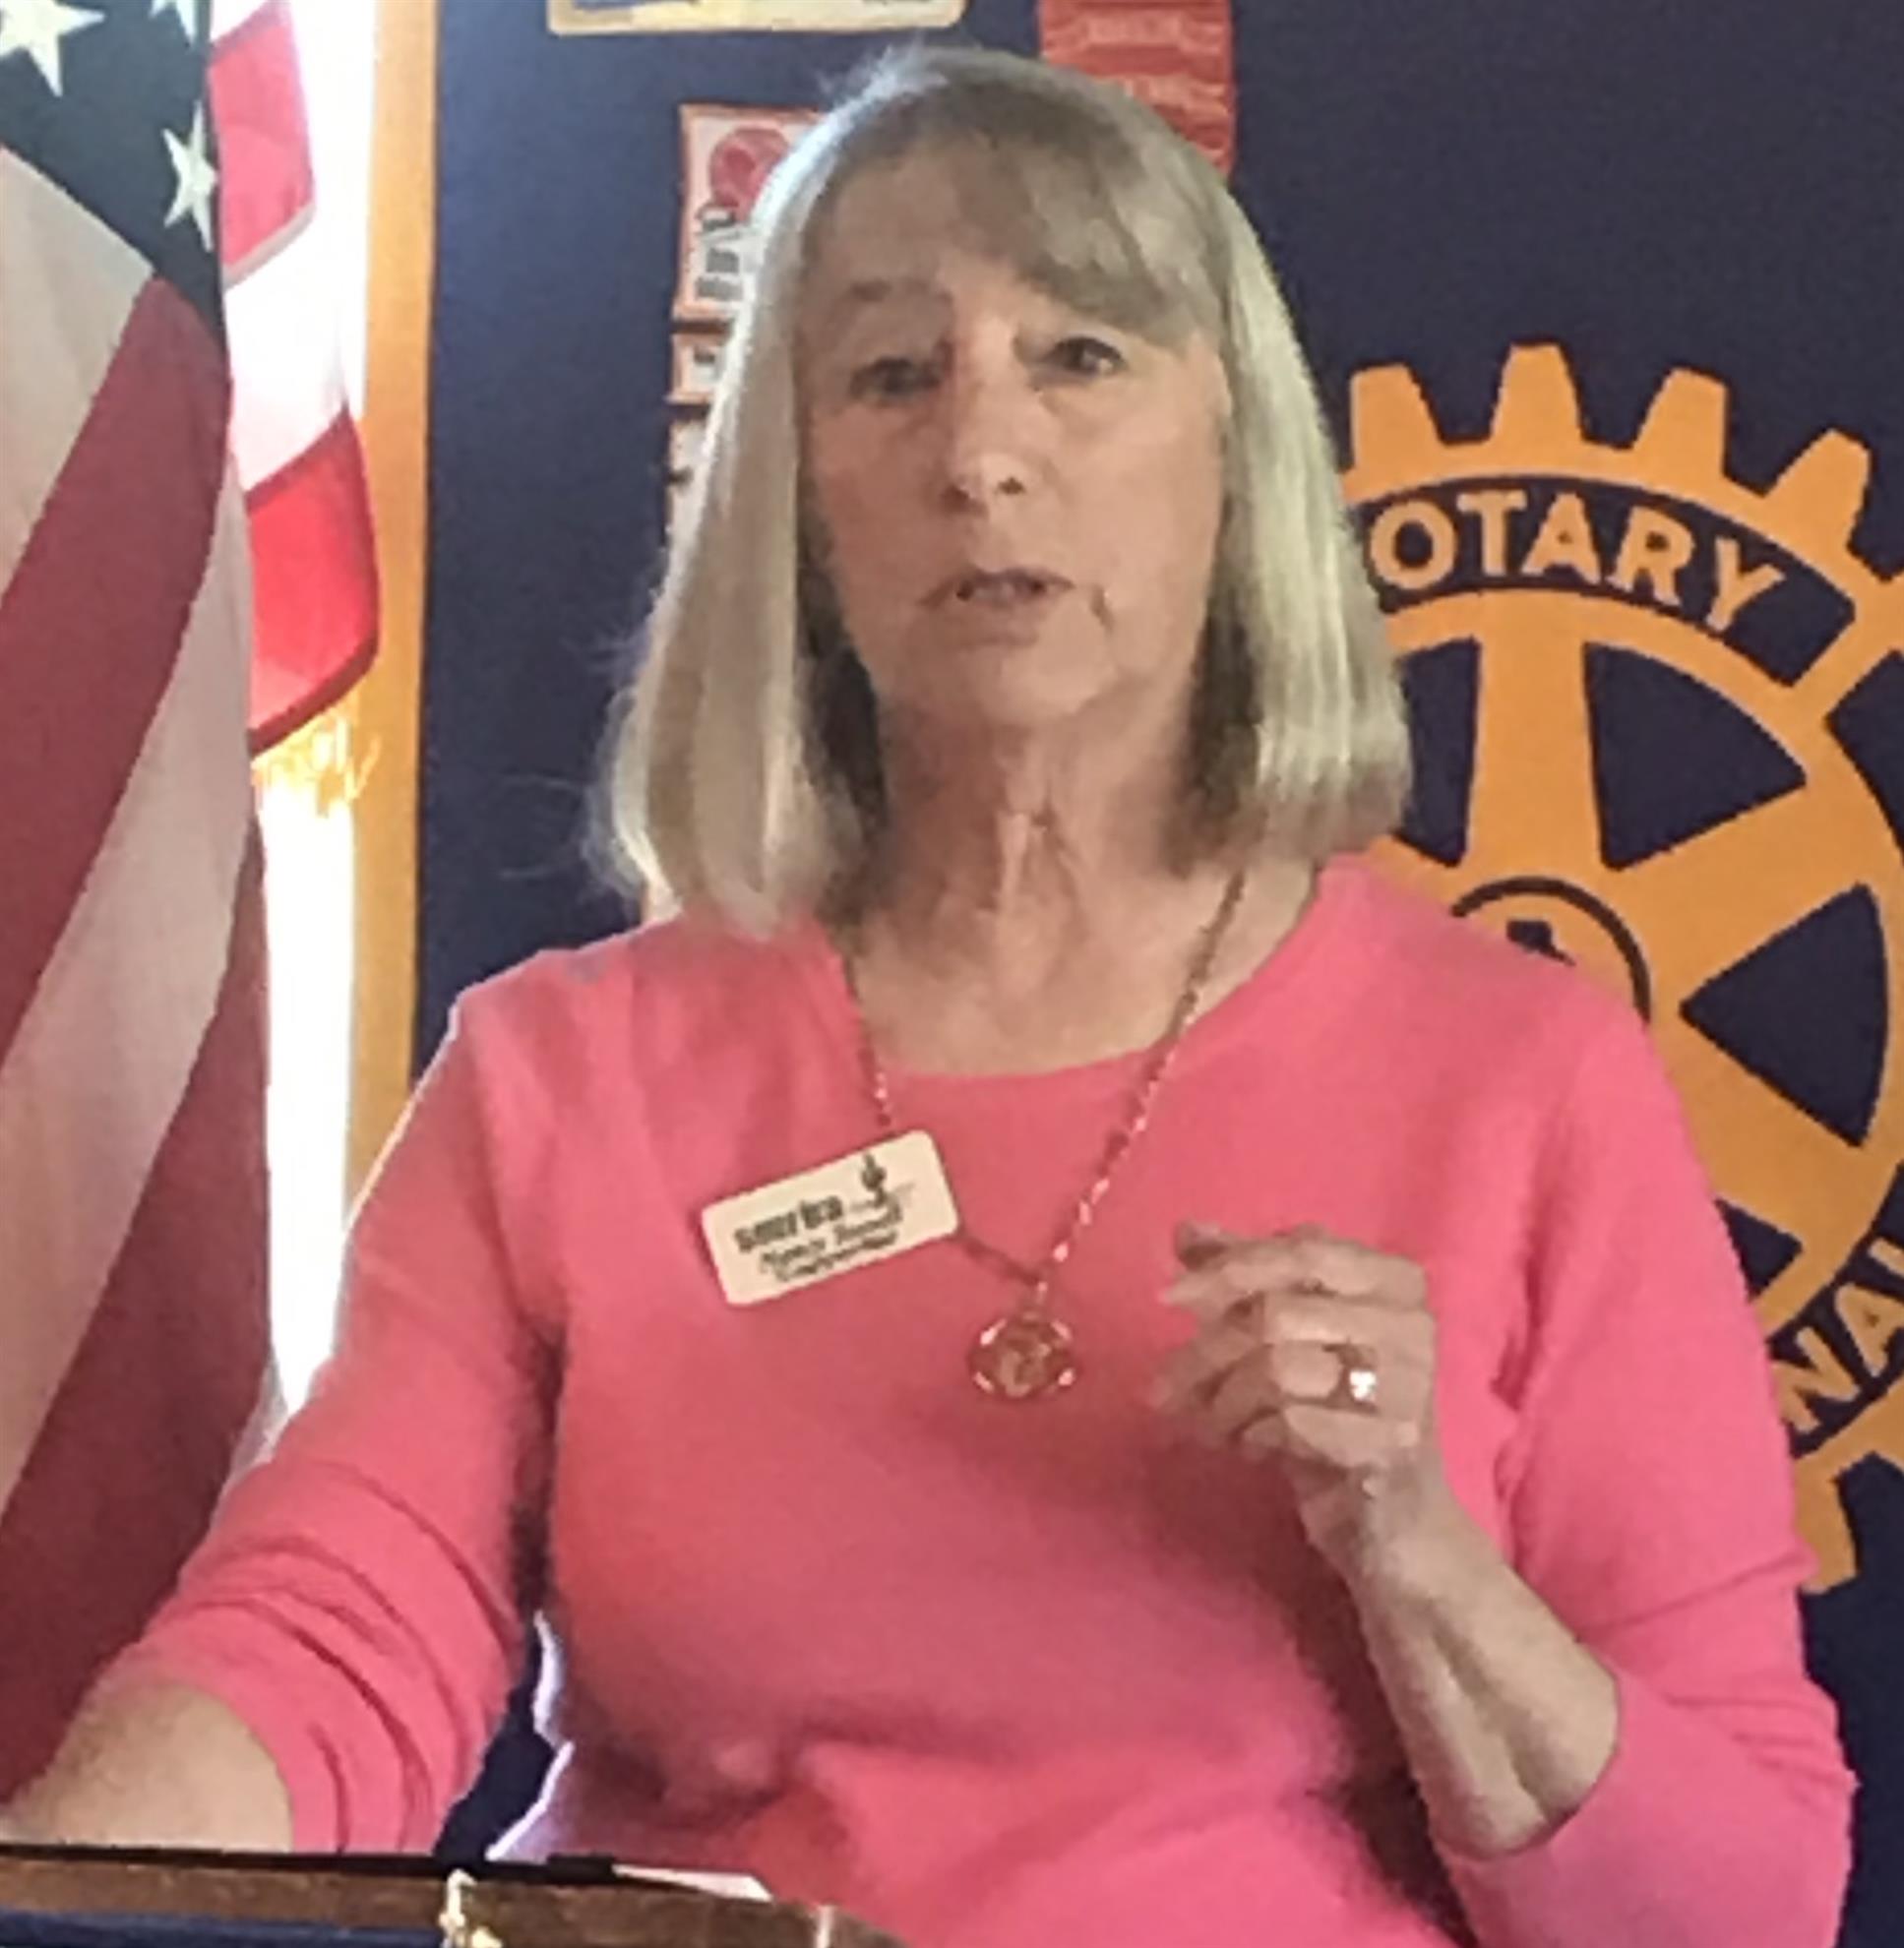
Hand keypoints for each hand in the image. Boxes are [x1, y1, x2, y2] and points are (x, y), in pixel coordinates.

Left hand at [1154, 1223, 1456, 1581]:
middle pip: (1277, 1314)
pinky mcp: (1391, 1450)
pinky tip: (1246, 1447)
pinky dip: (1251, 1435)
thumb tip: (1185, 1229)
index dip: (1230, 1266)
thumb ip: (1244, 1277)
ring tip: (1207, 1423)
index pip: (1304, 1249)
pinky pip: (1293, 1425)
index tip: (1167, 1297)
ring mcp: (1409, 1389)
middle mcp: (1412, 1326)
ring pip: (1277, 1369)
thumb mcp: (1290, 1337)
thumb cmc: (1336, 1414)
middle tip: (1164, 1387)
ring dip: (1221, 1401)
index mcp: (1395, 1282)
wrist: (1396, 1522)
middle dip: (1206, 1351)